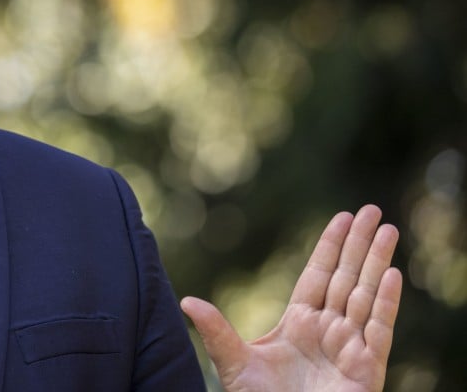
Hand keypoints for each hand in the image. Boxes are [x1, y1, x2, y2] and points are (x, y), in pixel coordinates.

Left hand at [181, 204, 401, 391]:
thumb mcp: (234, 364)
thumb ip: (216, 332)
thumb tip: (187, 300)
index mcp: (299, 323)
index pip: (318, 275)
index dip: (331, 246)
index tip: (342, 217)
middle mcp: (327, 330)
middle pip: (346, 277)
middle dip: (359, 244)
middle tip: (371, 209)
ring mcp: (349, 349)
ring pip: (366, 296)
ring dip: (377, 262)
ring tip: (387, 229)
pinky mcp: (367, 370)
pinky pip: (379, 330)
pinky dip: (387, 303)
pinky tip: (392, 275)